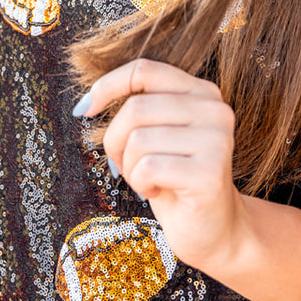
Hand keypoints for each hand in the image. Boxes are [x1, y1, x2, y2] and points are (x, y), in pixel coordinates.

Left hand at [81, 58, 243, 273]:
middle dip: (115, 142)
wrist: (215, 231)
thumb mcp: (156, 134)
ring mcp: (216, 139)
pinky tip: (158, 191)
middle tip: (125, 166)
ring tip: (149, 180)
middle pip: (135, 108)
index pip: (144, 69)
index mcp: (202, 91)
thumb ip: (138, 108)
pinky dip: (141, 184)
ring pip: (138, 140)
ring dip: (130, 168)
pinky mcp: (210, 172)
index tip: (84, 110)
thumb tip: (86, 103)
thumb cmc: (175, 181)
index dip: (107, 85)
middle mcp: (215, 109)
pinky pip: (148, 168)